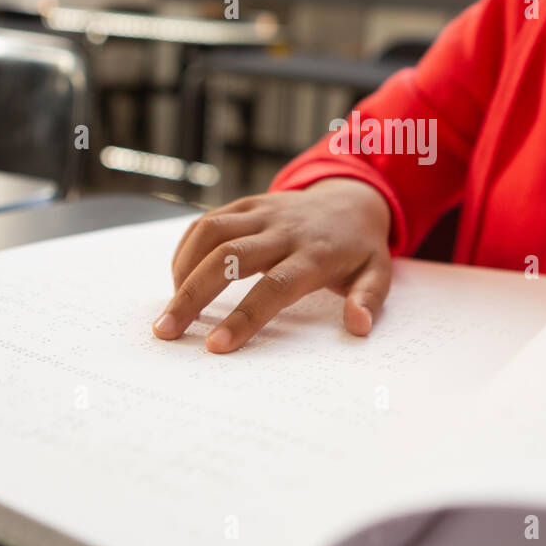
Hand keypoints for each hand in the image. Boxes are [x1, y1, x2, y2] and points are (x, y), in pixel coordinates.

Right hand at [152, 177, 392, 352]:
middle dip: (193, 294)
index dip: (244, 317)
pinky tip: (178, 280)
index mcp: (314, 254)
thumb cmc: (358, 248)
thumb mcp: (378, 273)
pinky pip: (208, 221)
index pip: (274, 287)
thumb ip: (369, 299)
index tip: (216, 346)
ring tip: (170, 309)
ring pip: (211, 232)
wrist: (352, 199)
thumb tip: (359, 327)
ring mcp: (262, 213)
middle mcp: (284, 230)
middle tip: (167, 331)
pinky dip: (186, 249)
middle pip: (229, 257)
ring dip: (182, 270)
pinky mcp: (247, 204)